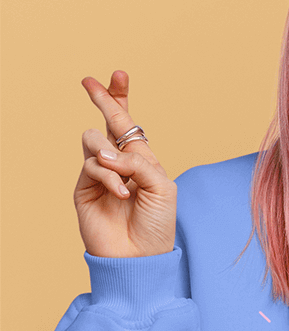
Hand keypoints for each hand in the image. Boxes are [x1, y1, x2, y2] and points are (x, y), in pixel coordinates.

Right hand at [74, 70, 176, 257]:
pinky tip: (122, 193)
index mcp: (143, 160)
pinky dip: (108, 176)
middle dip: (103, 100)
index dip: (122, 99)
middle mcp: (120, 163)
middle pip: (108, 122)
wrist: (140, 257)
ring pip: (94, 140)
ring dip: (111, 155)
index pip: (130, 124)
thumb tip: (107, 152)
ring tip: (124, 178)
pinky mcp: (84, 189)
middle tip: (90, 82)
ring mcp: (100, 175)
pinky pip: (91, 166)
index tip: (119, 74)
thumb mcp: (162, 187)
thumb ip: (139, 163)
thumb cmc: (158, 224)